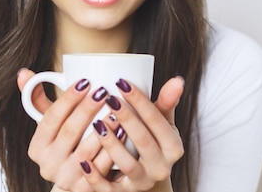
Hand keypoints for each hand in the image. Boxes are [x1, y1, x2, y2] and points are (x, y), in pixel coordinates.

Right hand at [17, 69, 123, 191]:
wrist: (75, 181)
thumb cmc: (66, 144)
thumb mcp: (50, 125)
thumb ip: (38, 99)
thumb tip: (24, 72)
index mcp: (37, 147)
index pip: (51, 118)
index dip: (68, 98)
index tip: (85, 81)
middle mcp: (48, 165)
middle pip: (70, 132)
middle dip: (87, 109)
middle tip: (103, 90)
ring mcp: (66, 178)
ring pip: (87, 151)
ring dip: (103, 129)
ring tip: (116, 109)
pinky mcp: (84, 189)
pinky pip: (102, 167)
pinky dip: (114, 148)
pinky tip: (125, 132)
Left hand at [80, 77, 184, 191]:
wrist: (144, 174)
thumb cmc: (152, 140)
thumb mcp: (162, 123)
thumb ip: (167, 102)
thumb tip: (177, 80)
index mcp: (173, 147)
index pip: (157, 121)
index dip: (140, 101)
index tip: (122, 84)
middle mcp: (161, 167)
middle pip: (143, 141)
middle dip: (127, 119)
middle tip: (109, 98)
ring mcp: (142, 181)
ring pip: (127, 164)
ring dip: (111, 145)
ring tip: (97, 124)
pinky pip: (109, 189)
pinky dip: (96, 177)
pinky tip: (84, 162)